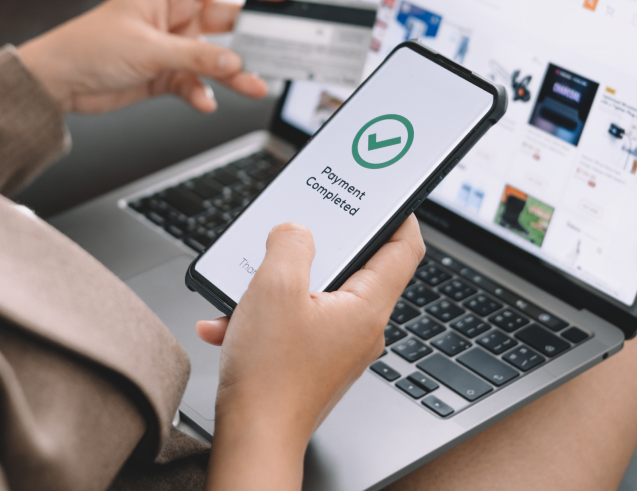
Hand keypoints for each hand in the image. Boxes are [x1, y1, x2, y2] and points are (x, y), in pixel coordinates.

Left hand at [16, 0, 290, 114]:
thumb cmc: (87, 47)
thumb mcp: (148, 49)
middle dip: (251, 36)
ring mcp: (171, 46)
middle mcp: (174, 16)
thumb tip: (233, 62)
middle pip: (226, 21)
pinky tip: (204, 102)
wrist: (56, 82)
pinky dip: (203, 92)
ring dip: (233, 72)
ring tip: (252, 86)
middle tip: (276, 48)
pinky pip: (196, 82)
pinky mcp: (165, 74)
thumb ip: (195, 56)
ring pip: (215, 57)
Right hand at [196, 218, 424, 489]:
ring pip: (315, 295)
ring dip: (278, 284)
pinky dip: (263, 316)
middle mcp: (361, 329)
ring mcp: (337, 348)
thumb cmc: (269, 378)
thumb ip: (290, 243)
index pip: (405, 248)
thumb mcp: (275, 288)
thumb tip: (295, 230)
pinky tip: (230, 321)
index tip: (382, 194)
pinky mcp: (312, 363)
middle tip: (298, 227)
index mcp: (368, 307)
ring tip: (249, 282)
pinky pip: (294, 323)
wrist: (252, 441)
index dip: (397, 214)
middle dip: (318, 246)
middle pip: (355, 267)